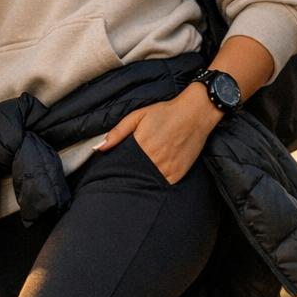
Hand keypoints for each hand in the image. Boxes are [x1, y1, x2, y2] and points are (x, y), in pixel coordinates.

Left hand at [93, 84, 220, 182]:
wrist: (196, 113)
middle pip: (135, 175)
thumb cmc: (166, 112)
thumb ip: (118, 132)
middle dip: (130, 175)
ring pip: (148, 182)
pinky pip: (164, 184)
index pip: (122, 165)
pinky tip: (155, 176)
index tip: (114, 170)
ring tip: (142, 174)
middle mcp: (154, 159)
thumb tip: (100, 148)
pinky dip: (158, 182)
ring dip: (143, 180)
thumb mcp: (138, 116)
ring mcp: (167, 168)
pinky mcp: (179, 173)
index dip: (117, 169)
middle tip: (128, 173)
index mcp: (141, 145)